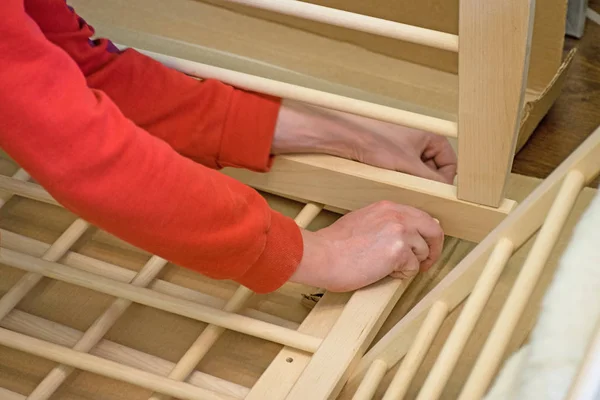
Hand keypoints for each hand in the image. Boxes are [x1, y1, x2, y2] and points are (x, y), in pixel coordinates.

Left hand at [271, 100, 456, 183]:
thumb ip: (431, 180)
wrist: (346, 135)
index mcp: (430, 135)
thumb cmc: (375, 142)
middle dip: (428, 180)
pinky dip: (401, 175)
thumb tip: (445, 191)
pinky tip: (391, 180)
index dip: (446, 179)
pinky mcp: (389, 150)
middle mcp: (419, 137)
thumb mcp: (409, 166)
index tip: (439, 192)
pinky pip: (403, 167)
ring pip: (417, 169)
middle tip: (420, 193)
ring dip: (413, 179)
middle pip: (434, 166)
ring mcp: (403, 144)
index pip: (450, 161)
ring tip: (403, 185)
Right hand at [288, 201, 443, 291]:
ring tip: (390, 270)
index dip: (426, 235)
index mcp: (387, 207)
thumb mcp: (363, 221)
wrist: (321, 255)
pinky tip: (384, 273)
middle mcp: (397, 215)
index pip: (422, 217)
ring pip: (423, 252)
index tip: (423, 247)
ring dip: (411, 265)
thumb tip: (402, 235)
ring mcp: (399, 231)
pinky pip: (413, 268)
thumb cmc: (334, 245)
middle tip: (425, 263)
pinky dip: (402, 275)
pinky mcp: (398, 251)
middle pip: (434, 230)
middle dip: (434, 249)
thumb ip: (384, 223)